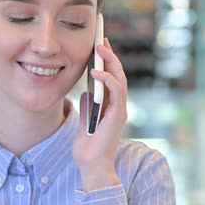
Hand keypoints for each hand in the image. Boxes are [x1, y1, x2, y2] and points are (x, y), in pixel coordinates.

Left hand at [73, 38, 127, 191]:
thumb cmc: (88, 147)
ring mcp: (119, 109)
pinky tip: (94, 71)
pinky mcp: (117, 114)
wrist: (92, 165)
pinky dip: (106, 79)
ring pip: (119, 78)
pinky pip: (116, 91)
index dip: (107, 60)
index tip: (99, 44)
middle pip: (117, 74)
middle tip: (101, 38)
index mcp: (111, 106)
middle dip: (110, 55)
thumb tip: (87, 92)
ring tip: (99, 48)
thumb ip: (88, 106)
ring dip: (110, 61)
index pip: (111, 78)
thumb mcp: (85, 121)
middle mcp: (118, 105)